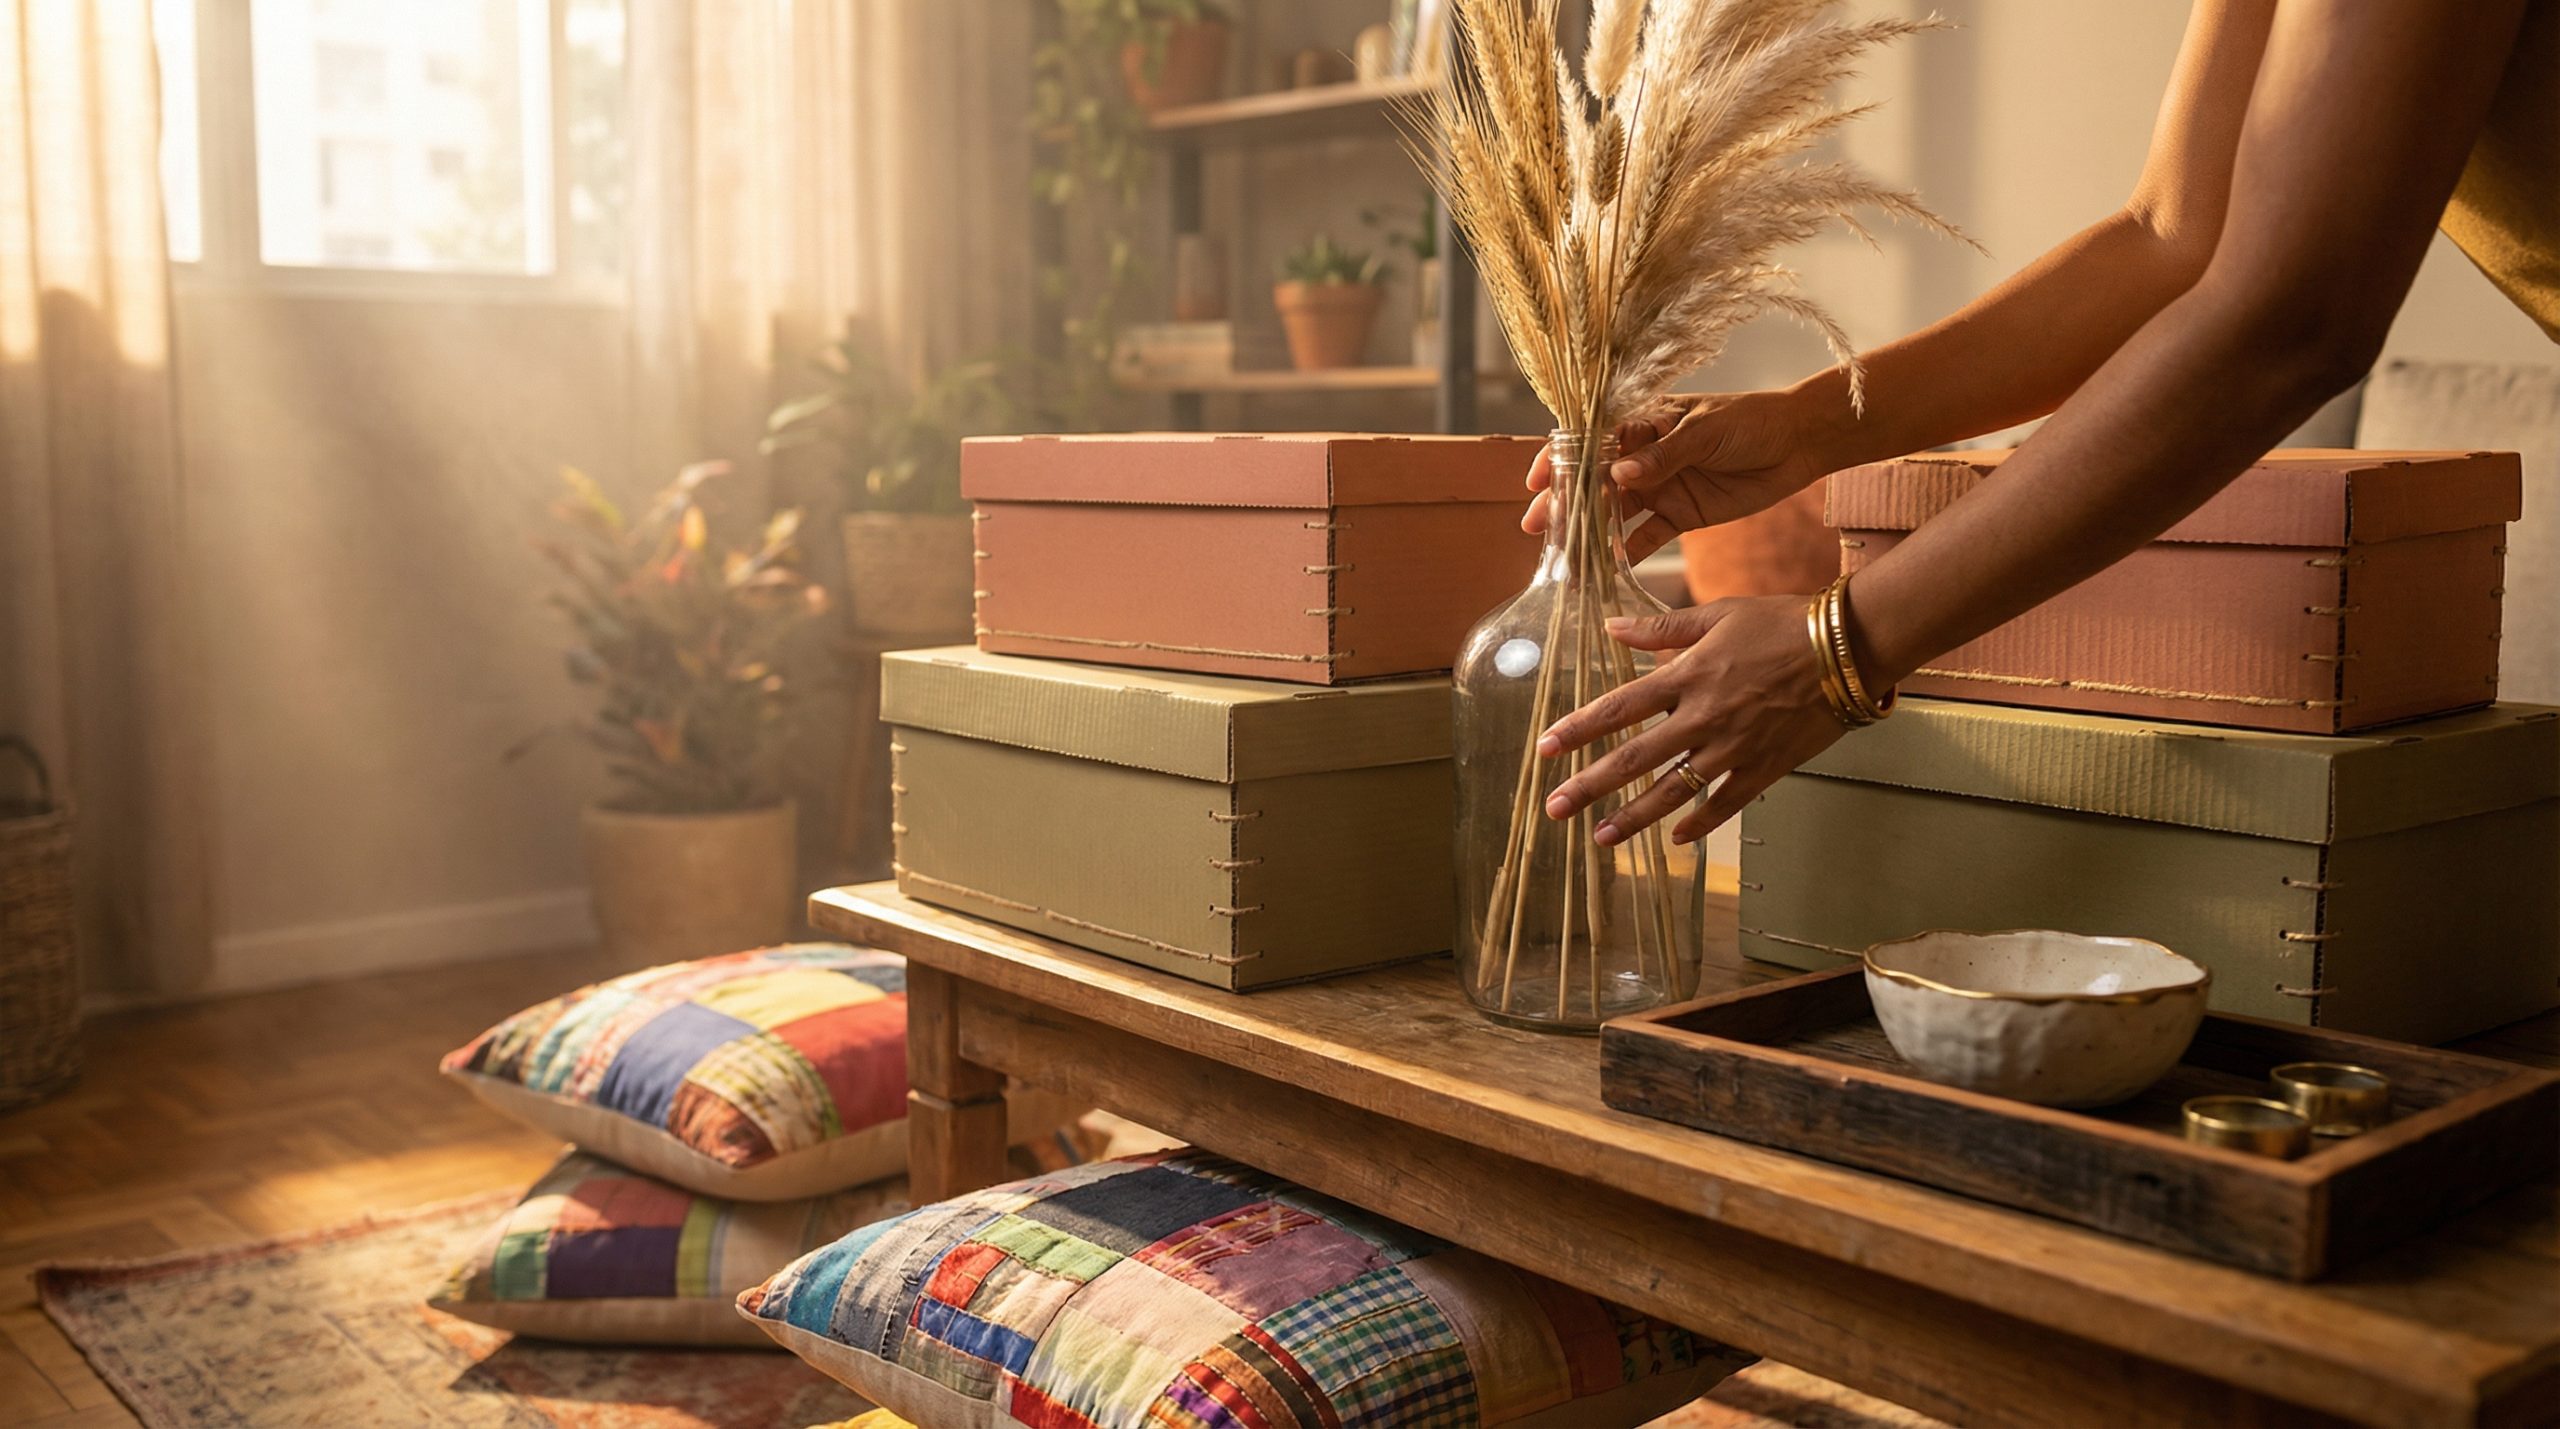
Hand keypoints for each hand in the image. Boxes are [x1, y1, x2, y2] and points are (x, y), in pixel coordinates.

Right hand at [1522, 389, 1836, 560]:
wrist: (1799, 443)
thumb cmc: (1751, 421)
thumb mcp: (1707, 431)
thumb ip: (1664, 454)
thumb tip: (1620, 475)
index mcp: (1644, 423)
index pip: (1591, 438)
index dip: (1559, 458)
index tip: (1535, 481)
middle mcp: (1644, 456)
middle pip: (1594, 481)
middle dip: (1563, 503)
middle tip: (1536, 527)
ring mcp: (1660, 487)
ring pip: (1613, 513)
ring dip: (1588, 533)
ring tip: (1563, 556)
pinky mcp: (1680, 514)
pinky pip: (1645, 537)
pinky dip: (1625, 554)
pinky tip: (1605, 571)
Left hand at [1535, 595, 1846, 844]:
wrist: (1848, 648)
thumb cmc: (1783, 623)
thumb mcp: (1718, 615)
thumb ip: (1661, 629)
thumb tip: (1611, 627)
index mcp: (1686, 677)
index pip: (1617, 708)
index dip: (1577, 729)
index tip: (1544, 748)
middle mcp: (1702, 718)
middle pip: (1634, 759)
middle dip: (1589, 787)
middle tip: (1554, 809)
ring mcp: (1733, 748)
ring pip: (1673, 791)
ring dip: (1633, 817)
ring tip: (1600, 838)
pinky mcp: (1765, 767)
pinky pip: (1725, 804)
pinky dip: (1699, 824)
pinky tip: (1676, 840)